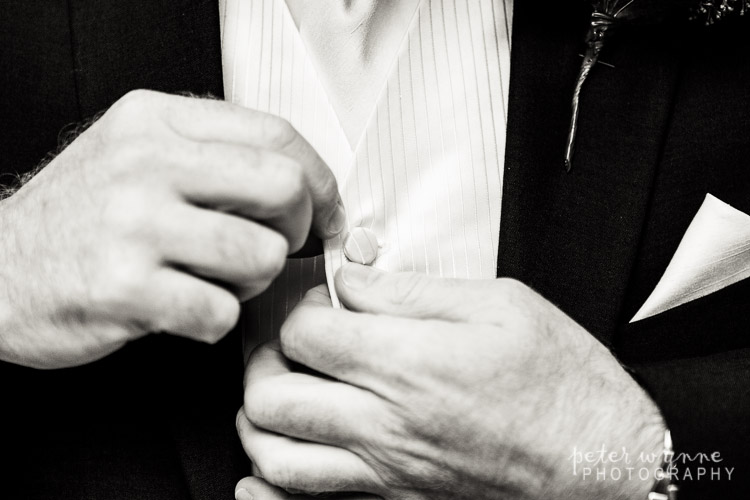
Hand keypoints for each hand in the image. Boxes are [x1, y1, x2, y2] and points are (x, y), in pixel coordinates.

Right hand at [0, 90, 343, 368]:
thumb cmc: (77, 217)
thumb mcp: (136, 154)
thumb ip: (213, 156)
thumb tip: (304, 185)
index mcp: (156, 121)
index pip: (277, 135)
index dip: (320, 180)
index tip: (325, 210)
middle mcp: (145, 162)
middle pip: (284, 188)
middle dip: (299, 229)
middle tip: (279, 245)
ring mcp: (133, 224)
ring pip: (261, 255)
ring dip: (253, 281)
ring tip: (216, 279)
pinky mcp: (124, 288)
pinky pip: (221, 312)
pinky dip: (215, 319)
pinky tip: (184, 307)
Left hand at [236, 265, 665, 499]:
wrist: (603, 464)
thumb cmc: (563, 384)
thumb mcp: (500, 305)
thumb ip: (412, 291)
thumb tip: (351, 279)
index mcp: (409, 363)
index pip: (302, 331)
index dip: (298, 304)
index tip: (318, 297)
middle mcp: (386, 423)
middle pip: (269, 394)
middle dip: (261, 357)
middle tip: (285, 338)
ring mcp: (385, 470)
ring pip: (274, 456)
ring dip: (259, 417)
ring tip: (281, 387)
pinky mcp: (394, 498)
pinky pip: (307, 499)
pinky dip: (274, 479)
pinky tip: (284, 452)